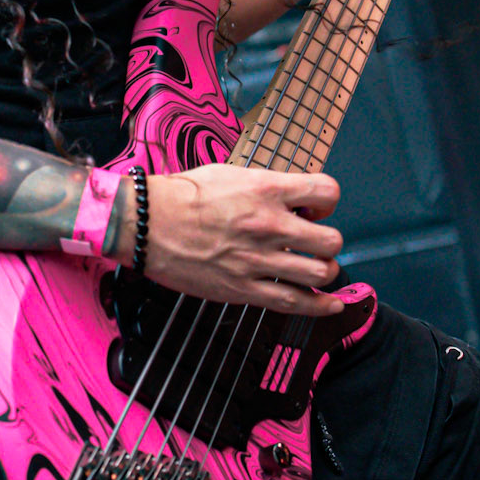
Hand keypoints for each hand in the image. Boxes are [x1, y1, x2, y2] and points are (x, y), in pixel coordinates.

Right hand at [122, 164, 344, 316]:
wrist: (148, 224)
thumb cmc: (182, 197)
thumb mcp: (231, 174)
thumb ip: (265, 185)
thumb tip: (288, 195)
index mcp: (267, 190)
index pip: (326, 192)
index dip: (327, 202)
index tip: (317, 209)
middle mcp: (269, 225)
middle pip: (331, 239)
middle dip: (328, 240)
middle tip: (314, 241)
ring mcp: (259, 259)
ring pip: (321, 272)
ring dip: (324, 271)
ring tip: (315, 268)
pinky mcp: (245, 289)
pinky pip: (295, 302)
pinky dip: (320, 305)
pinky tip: (330, 304)